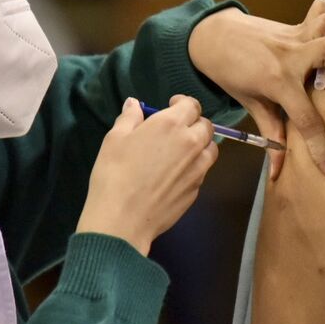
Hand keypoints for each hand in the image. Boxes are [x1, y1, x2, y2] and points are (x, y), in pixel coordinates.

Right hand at [78, 96, 218, 254]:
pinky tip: (176, 174)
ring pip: (210, 149)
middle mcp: (191, 143)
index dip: (183, 104)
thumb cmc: (114, 174)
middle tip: (176, 130)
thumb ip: (129, 118)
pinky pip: (203, 171)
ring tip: (181, 151)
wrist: (123, 219)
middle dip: (194, 123)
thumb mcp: (115, 139)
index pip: (192, 105)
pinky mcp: (197, 189)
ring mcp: (198, 168)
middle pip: (206, 126)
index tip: (172, 107)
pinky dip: (195, 166)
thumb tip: (135, 104)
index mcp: (172, 125)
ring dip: (200, 145)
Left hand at [188, 0, 324, 179]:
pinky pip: (322, 9)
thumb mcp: (249, 103)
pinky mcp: (296, 24)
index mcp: (276, 81)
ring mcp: (294, 36)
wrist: (211, 37)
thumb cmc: (228, 71)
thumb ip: (270, 130)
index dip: (321, 148)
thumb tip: (278, 169)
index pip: (307, 118)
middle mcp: (290, 55)